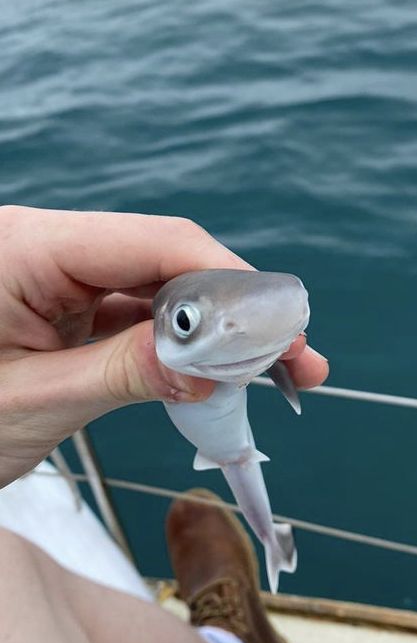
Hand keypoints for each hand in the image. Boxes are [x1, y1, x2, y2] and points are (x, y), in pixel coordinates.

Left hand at [0, 206, 327, 486]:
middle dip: (233, 311)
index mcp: (22, 247)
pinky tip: (219, 373)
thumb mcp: (30, 402)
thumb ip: (122, 374)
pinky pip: (139, 320)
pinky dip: (181, 349)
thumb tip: (211, 365)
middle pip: (164, 261)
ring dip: (216, 333)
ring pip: (159, 292)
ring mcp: (61, 282)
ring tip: (274, 370)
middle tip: (294, 356)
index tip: (276, 326)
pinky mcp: (69, 312)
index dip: (224, 280)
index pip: (149, 240)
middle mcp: (48, 251)